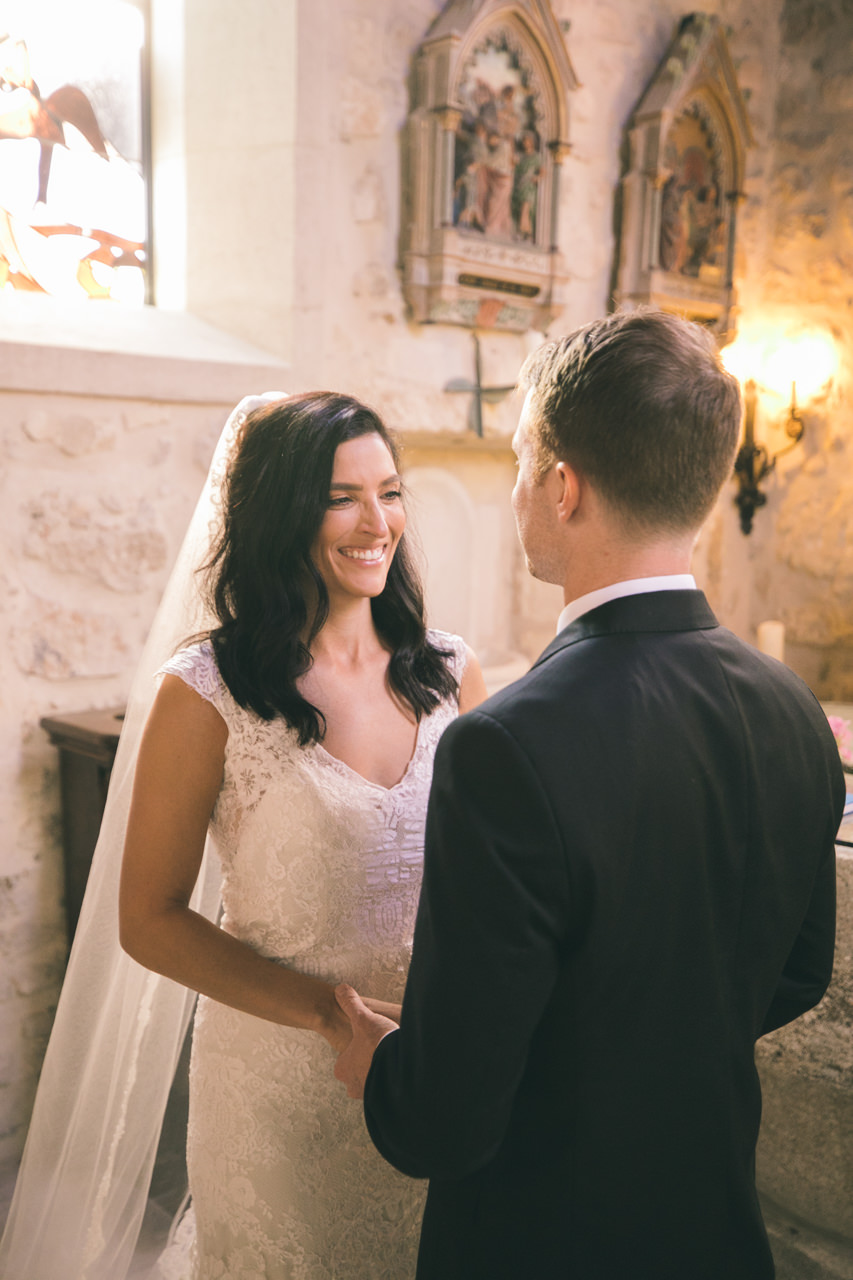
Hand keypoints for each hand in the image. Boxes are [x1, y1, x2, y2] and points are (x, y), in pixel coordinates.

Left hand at [333, 983, 396, 1098]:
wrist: (402, 1068)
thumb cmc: (377, 1044)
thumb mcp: (363, 1018)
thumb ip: (351, 1004)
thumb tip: (340, 989)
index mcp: (343, 1068)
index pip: (345, 1060)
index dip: (357, 1049)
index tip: (368, 1042)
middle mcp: (353, 1086)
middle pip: (358, 1074)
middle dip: (369, 1065)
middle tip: (382, 1053)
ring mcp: (369, 1096)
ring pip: (373, 1084)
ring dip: (382, 1074)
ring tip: (395, 1061)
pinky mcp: (386, 1102)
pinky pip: (387, 1093)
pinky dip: (393, 1084)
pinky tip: (402, 1072)